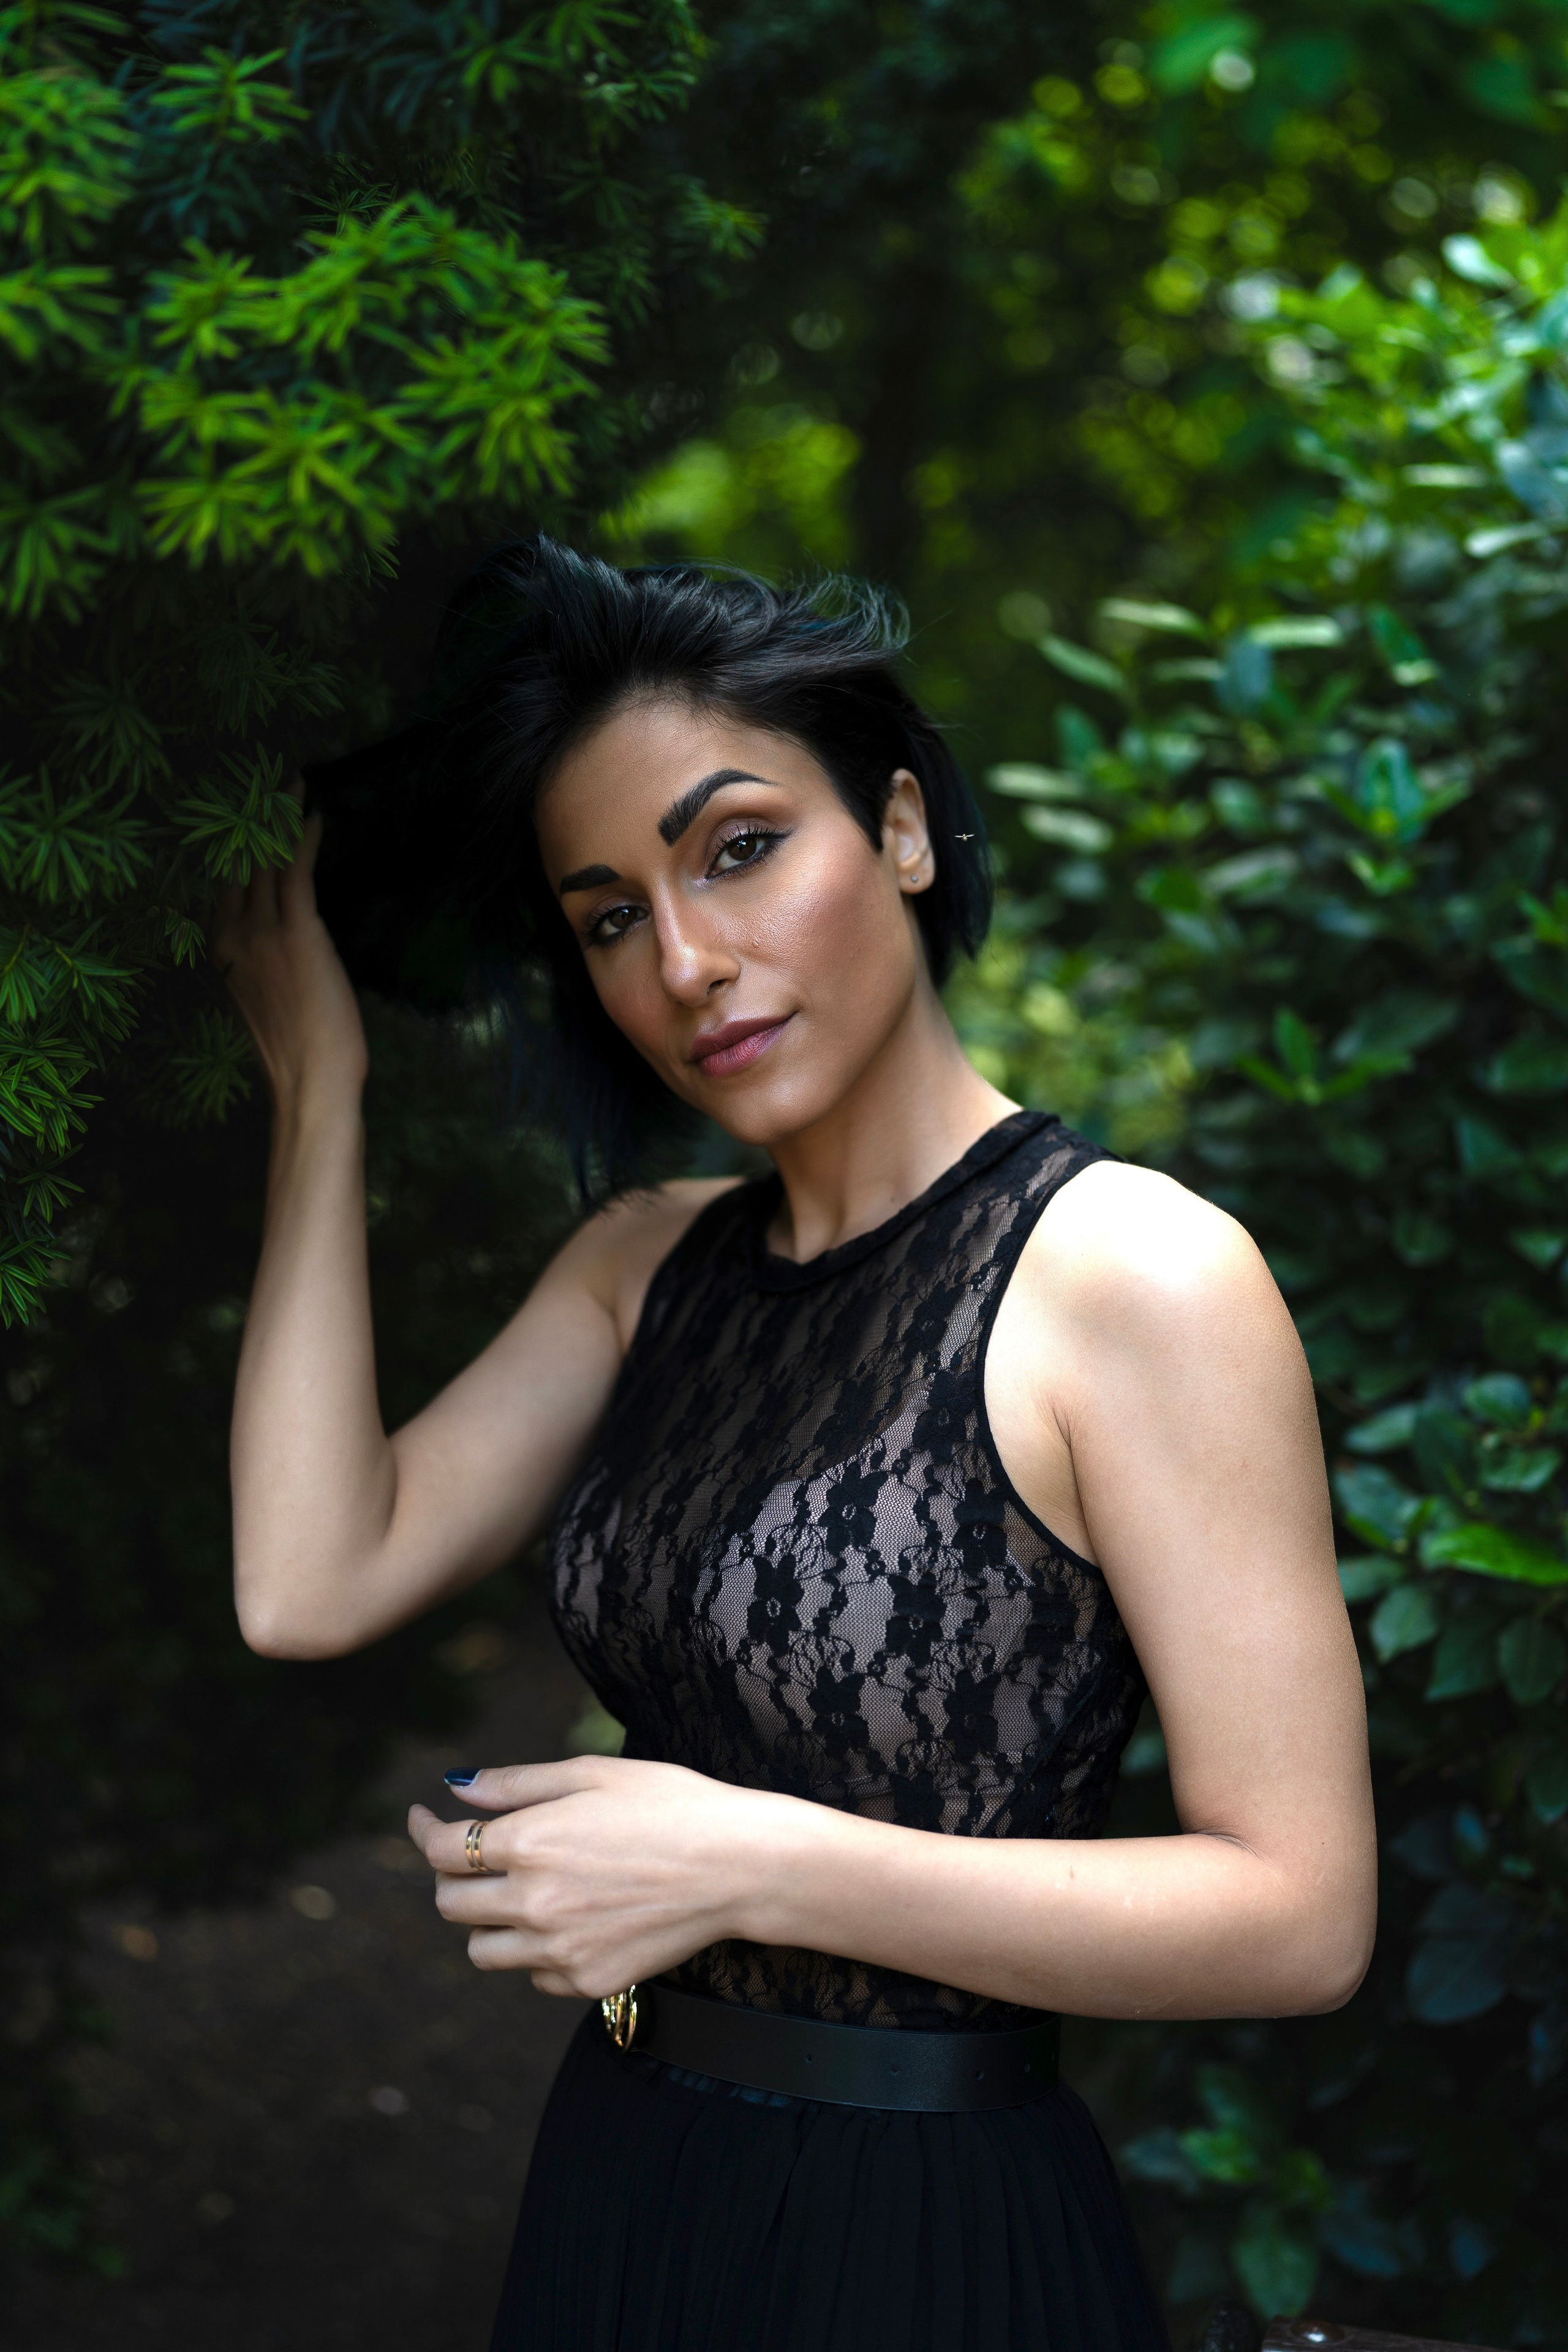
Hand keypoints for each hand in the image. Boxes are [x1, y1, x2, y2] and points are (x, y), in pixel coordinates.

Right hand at [211, 787, 367, 1112]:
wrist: (311, 1080)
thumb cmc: (300, 1052)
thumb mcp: (266, 1002)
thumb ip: (262, 968)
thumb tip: (281, 949)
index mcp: (223, 955)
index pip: (227, 889)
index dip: (238, 852)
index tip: (249, 820)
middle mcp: (233, 937)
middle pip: (240, 866)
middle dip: (253, 824)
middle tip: (267, 787)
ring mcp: (262, 933)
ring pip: (265, 861)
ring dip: (277, 819)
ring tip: (288, 785)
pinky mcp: (298, 932)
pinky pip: (296, 872)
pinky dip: (303, 839)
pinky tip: (311, 814)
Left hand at [407, 1756, 789, 1997]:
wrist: (738, 1866)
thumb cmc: (671, 1804)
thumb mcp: (593, 1774)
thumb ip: (516, 1784)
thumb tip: (456, 1788)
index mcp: (531, 1842)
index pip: (442, 1850)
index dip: (423, 1830)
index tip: (424, 1817)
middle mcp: (535, 1903)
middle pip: (452, 1904)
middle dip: (453, 1875)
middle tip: (477, 1854)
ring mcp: (560, 1951)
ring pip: (482, 1952)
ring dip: (488, 1921)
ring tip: (522, 1891)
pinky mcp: (588, 1983)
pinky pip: (533, 1976)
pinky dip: (536, 1953)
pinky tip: (569, 1920)